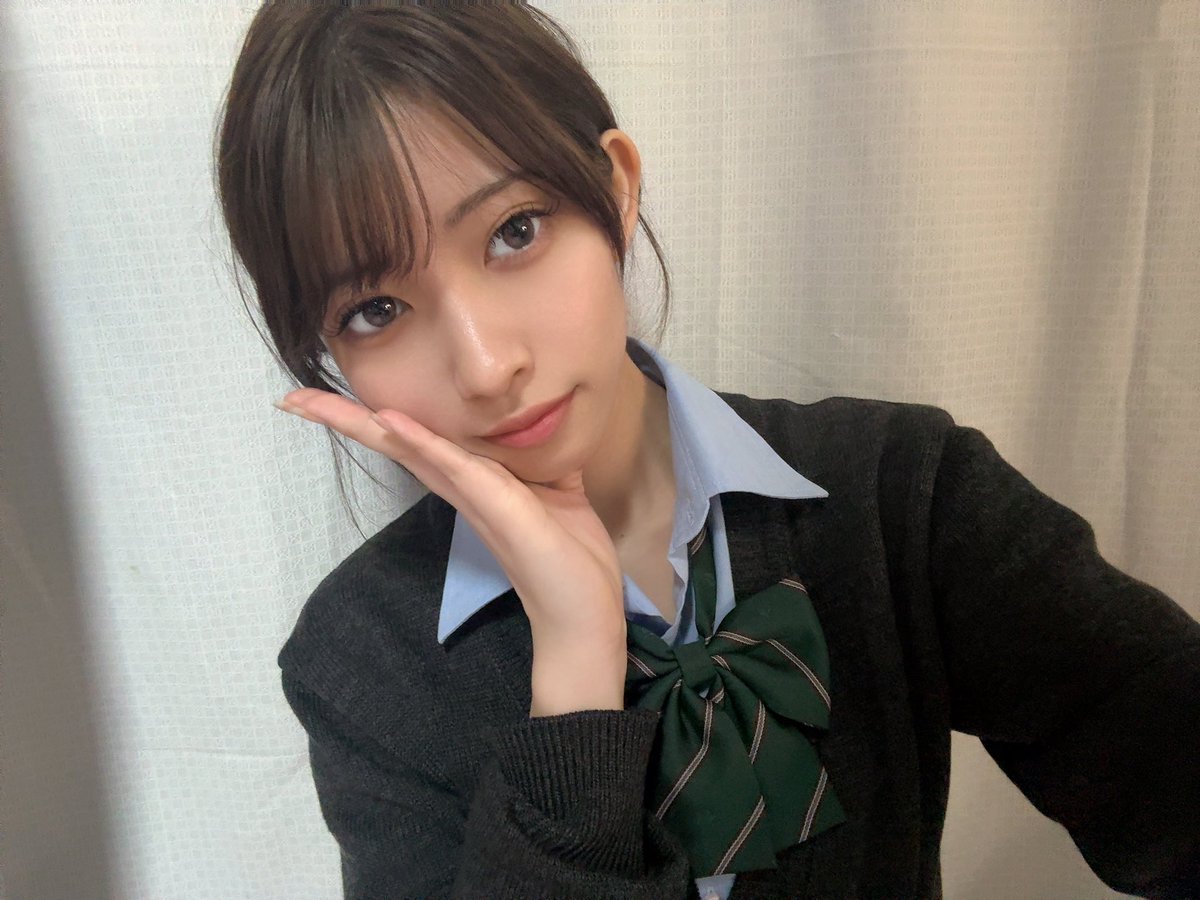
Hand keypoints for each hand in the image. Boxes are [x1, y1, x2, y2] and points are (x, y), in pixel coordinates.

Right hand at [277, 390, 627, 714]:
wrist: (584, 615)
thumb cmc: (571, 559)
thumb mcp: (559, 493)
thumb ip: (541, 461)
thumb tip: (545, 428)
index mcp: (473, 481)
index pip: (416, 442)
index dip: (376, 417)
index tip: (329, 399)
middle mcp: (463, 488)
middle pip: (394, 444)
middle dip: (343, 420)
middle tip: (290, 399)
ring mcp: (475, 499)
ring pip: (409, 450)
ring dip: (362, 423)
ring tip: (312, 402)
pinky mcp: (498, 509)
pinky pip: (455, 467)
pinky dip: (421, 443)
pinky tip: (388, 422)